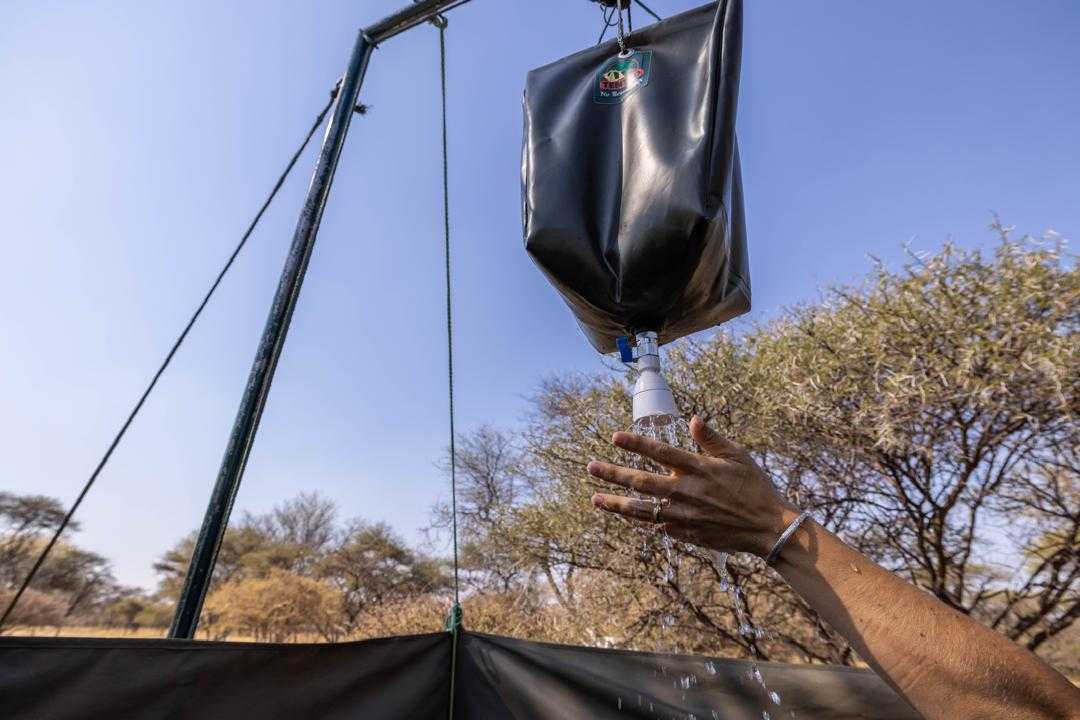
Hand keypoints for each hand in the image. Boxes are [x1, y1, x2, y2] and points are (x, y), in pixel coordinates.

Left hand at [588, 416, 797, 556]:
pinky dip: (643, 522)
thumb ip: (711, 439)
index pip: (659, 453)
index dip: (635, 443)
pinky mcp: (687, 534)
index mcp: (698, 468)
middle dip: (613, 474)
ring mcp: (683, 516)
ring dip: (616, 504)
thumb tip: (692, 420)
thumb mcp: (738, 456)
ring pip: (642, 510)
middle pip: (641, 482)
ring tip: (596, 499)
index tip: (615, 437)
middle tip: (591, 467)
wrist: (768, 528)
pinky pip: (658, 527)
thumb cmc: (755, 487)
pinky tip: (628, 517)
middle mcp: (685, 492)